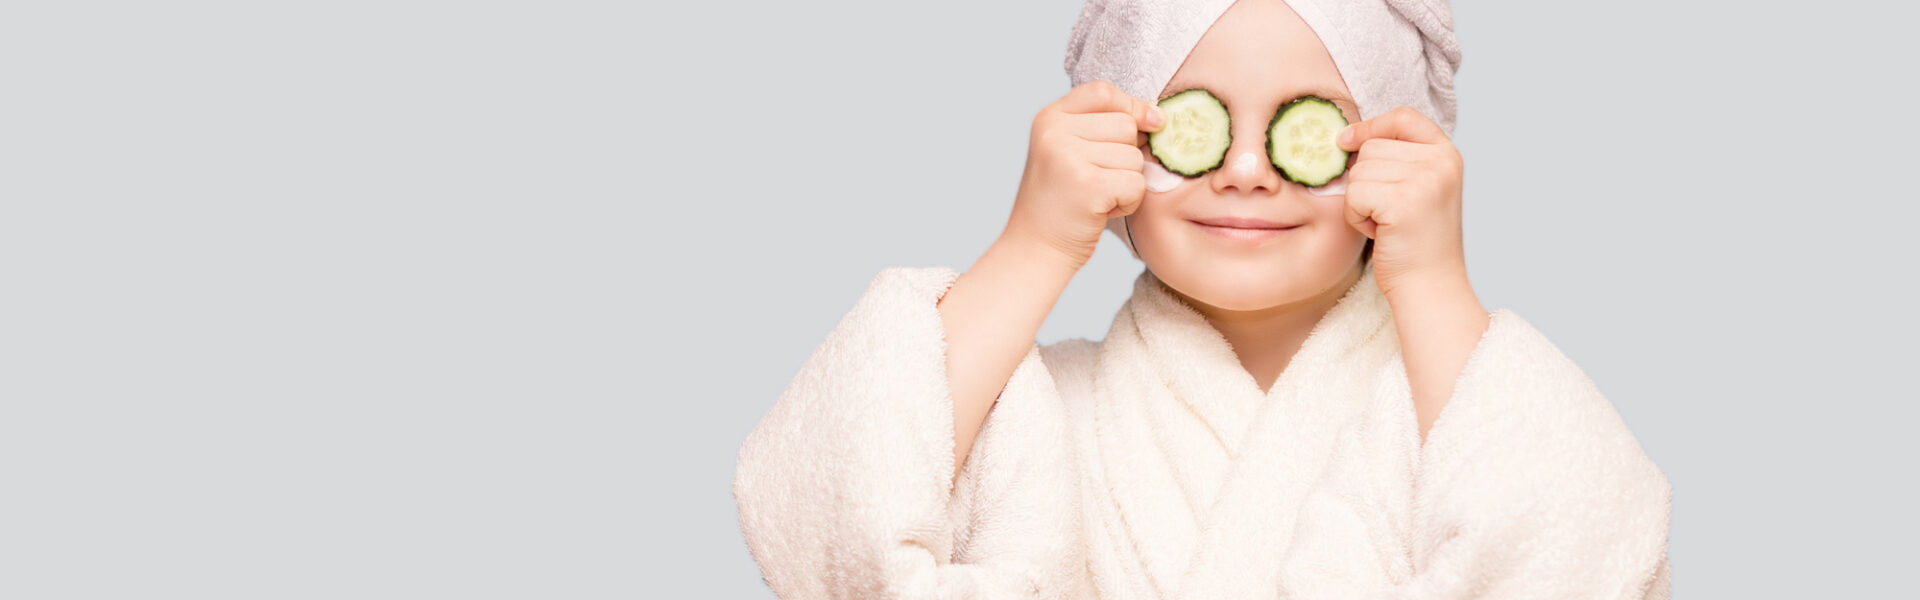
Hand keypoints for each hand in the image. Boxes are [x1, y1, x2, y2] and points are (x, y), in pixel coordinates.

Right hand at [1004, 80, 1164, 269]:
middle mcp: (1054, 132)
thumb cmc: (1062, 201)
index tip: (1149, 124)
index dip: (1131, 106)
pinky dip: (1128, 202)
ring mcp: (1068, 157)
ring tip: (1097, 197)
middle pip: (1125, 124)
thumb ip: (1102, 127)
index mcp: (1049, 118)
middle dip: (1126, 155)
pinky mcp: (1087, 185)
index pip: (1103, 92)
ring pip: (1134, 157)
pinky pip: (1136, 183)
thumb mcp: (1069, 151)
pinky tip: (1102, 211)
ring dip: (1126, 182)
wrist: (1035, 249)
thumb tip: (1158, 116)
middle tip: (1098, 179)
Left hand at [1335, 105, 1469, 297]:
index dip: (1371, 126)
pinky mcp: (1404, 201)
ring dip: (1360, 201)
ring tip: (1387, 223)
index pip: (1403, 117)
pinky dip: (1356, 217)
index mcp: (1447, 154)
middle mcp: (1441, 161)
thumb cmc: (1414, 242)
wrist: (1428, 286)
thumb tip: (1344, 138)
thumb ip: (1396, 159)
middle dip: (1366, 181)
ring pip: (1359, 171)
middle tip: (1388, 212)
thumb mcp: (1416, 189)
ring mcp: (1426, 179)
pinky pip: (1354, 194)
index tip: (1347, 141)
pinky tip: (1381, 233)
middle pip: (1372, 146)